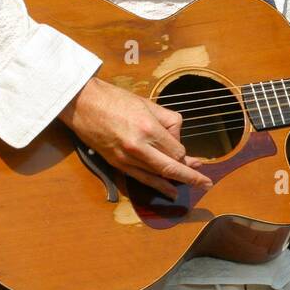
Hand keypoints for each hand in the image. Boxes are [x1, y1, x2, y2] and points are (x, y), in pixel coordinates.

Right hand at [60, 77, 212, 198]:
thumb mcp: (147, 103)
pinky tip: (169, 190)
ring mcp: (126, 158)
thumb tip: (177, 138)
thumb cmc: (114, 99)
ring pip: (158, 175)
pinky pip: (141, 178)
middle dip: (191, 176)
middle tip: (206, 182)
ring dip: (177, 181)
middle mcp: (139, 147)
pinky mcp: (116, 164)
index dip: (184, 151)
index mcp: (148, 128)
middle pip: (172, 167)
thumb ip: (167, 121)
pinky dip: (157, 186)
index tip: (185, 150)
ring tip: (194, 185)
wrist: (83, 103)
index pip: (176, 149)